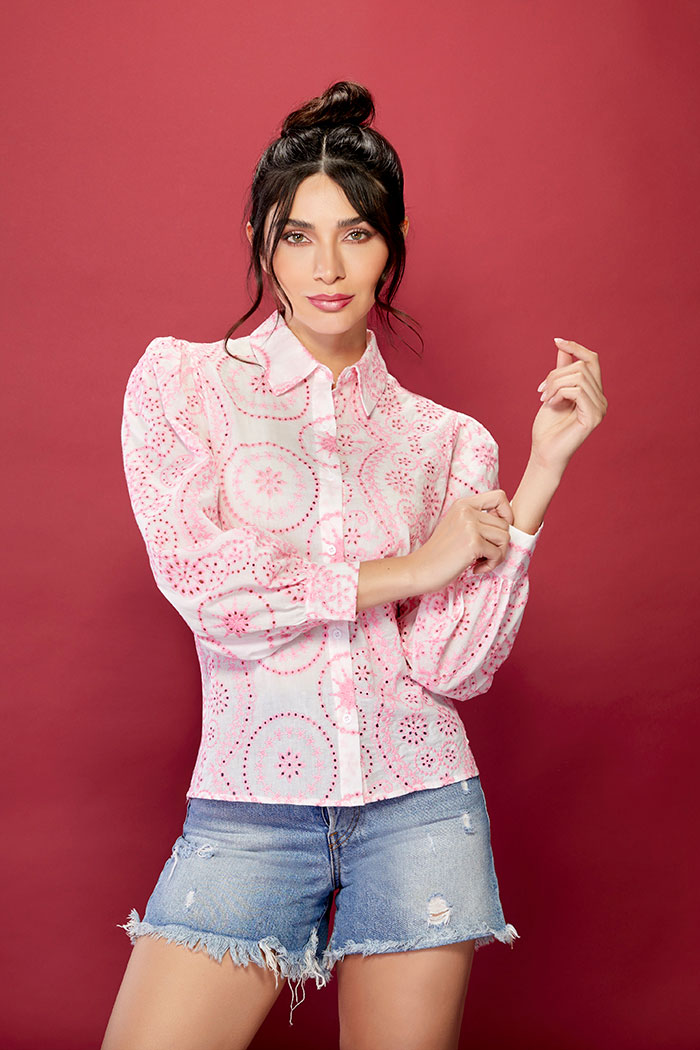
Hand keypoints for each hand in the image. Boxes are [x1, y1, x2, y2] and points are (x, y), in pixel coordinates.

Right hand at [410, 489, 513, 593]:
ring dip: (497, 555)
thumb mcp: (456, 526)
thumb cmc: (440, 553)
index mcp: (463, 504)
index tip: (497, 532)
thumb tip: (507, 522)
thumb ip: (477, 520)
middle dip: (499, 544)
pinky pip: (498, 553)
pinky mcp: (473, 543)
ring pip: (505, 538)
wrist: (420, 569)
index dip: (507, 514)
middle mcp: (467, 511)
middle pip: (505, 524)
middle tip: (484, 555)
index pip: (499, 497)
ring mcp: (470, 526)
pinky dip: (490, 565)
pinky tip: (475, 568)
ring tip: (480, 562)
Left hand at [532, 338, 607, 471]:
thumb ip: (561, 372)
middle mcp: (601, 399)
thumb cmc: (547, 427)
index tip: (557, 341)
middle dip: (556, 374)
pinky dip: (559, 393)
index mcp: (593, 392)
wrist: (543, 452)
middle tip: (541, 391)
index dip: (576, 347)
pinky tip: (551, 404)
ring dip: (555, 385)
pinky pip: (577, 391)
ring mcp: (600, 408)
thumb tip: (562, 348)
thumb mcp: (553, 393)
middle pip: (581, 366)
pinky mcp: (593, 417)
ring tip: (544, 399)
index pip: (592, 360)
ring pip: (578, 377)